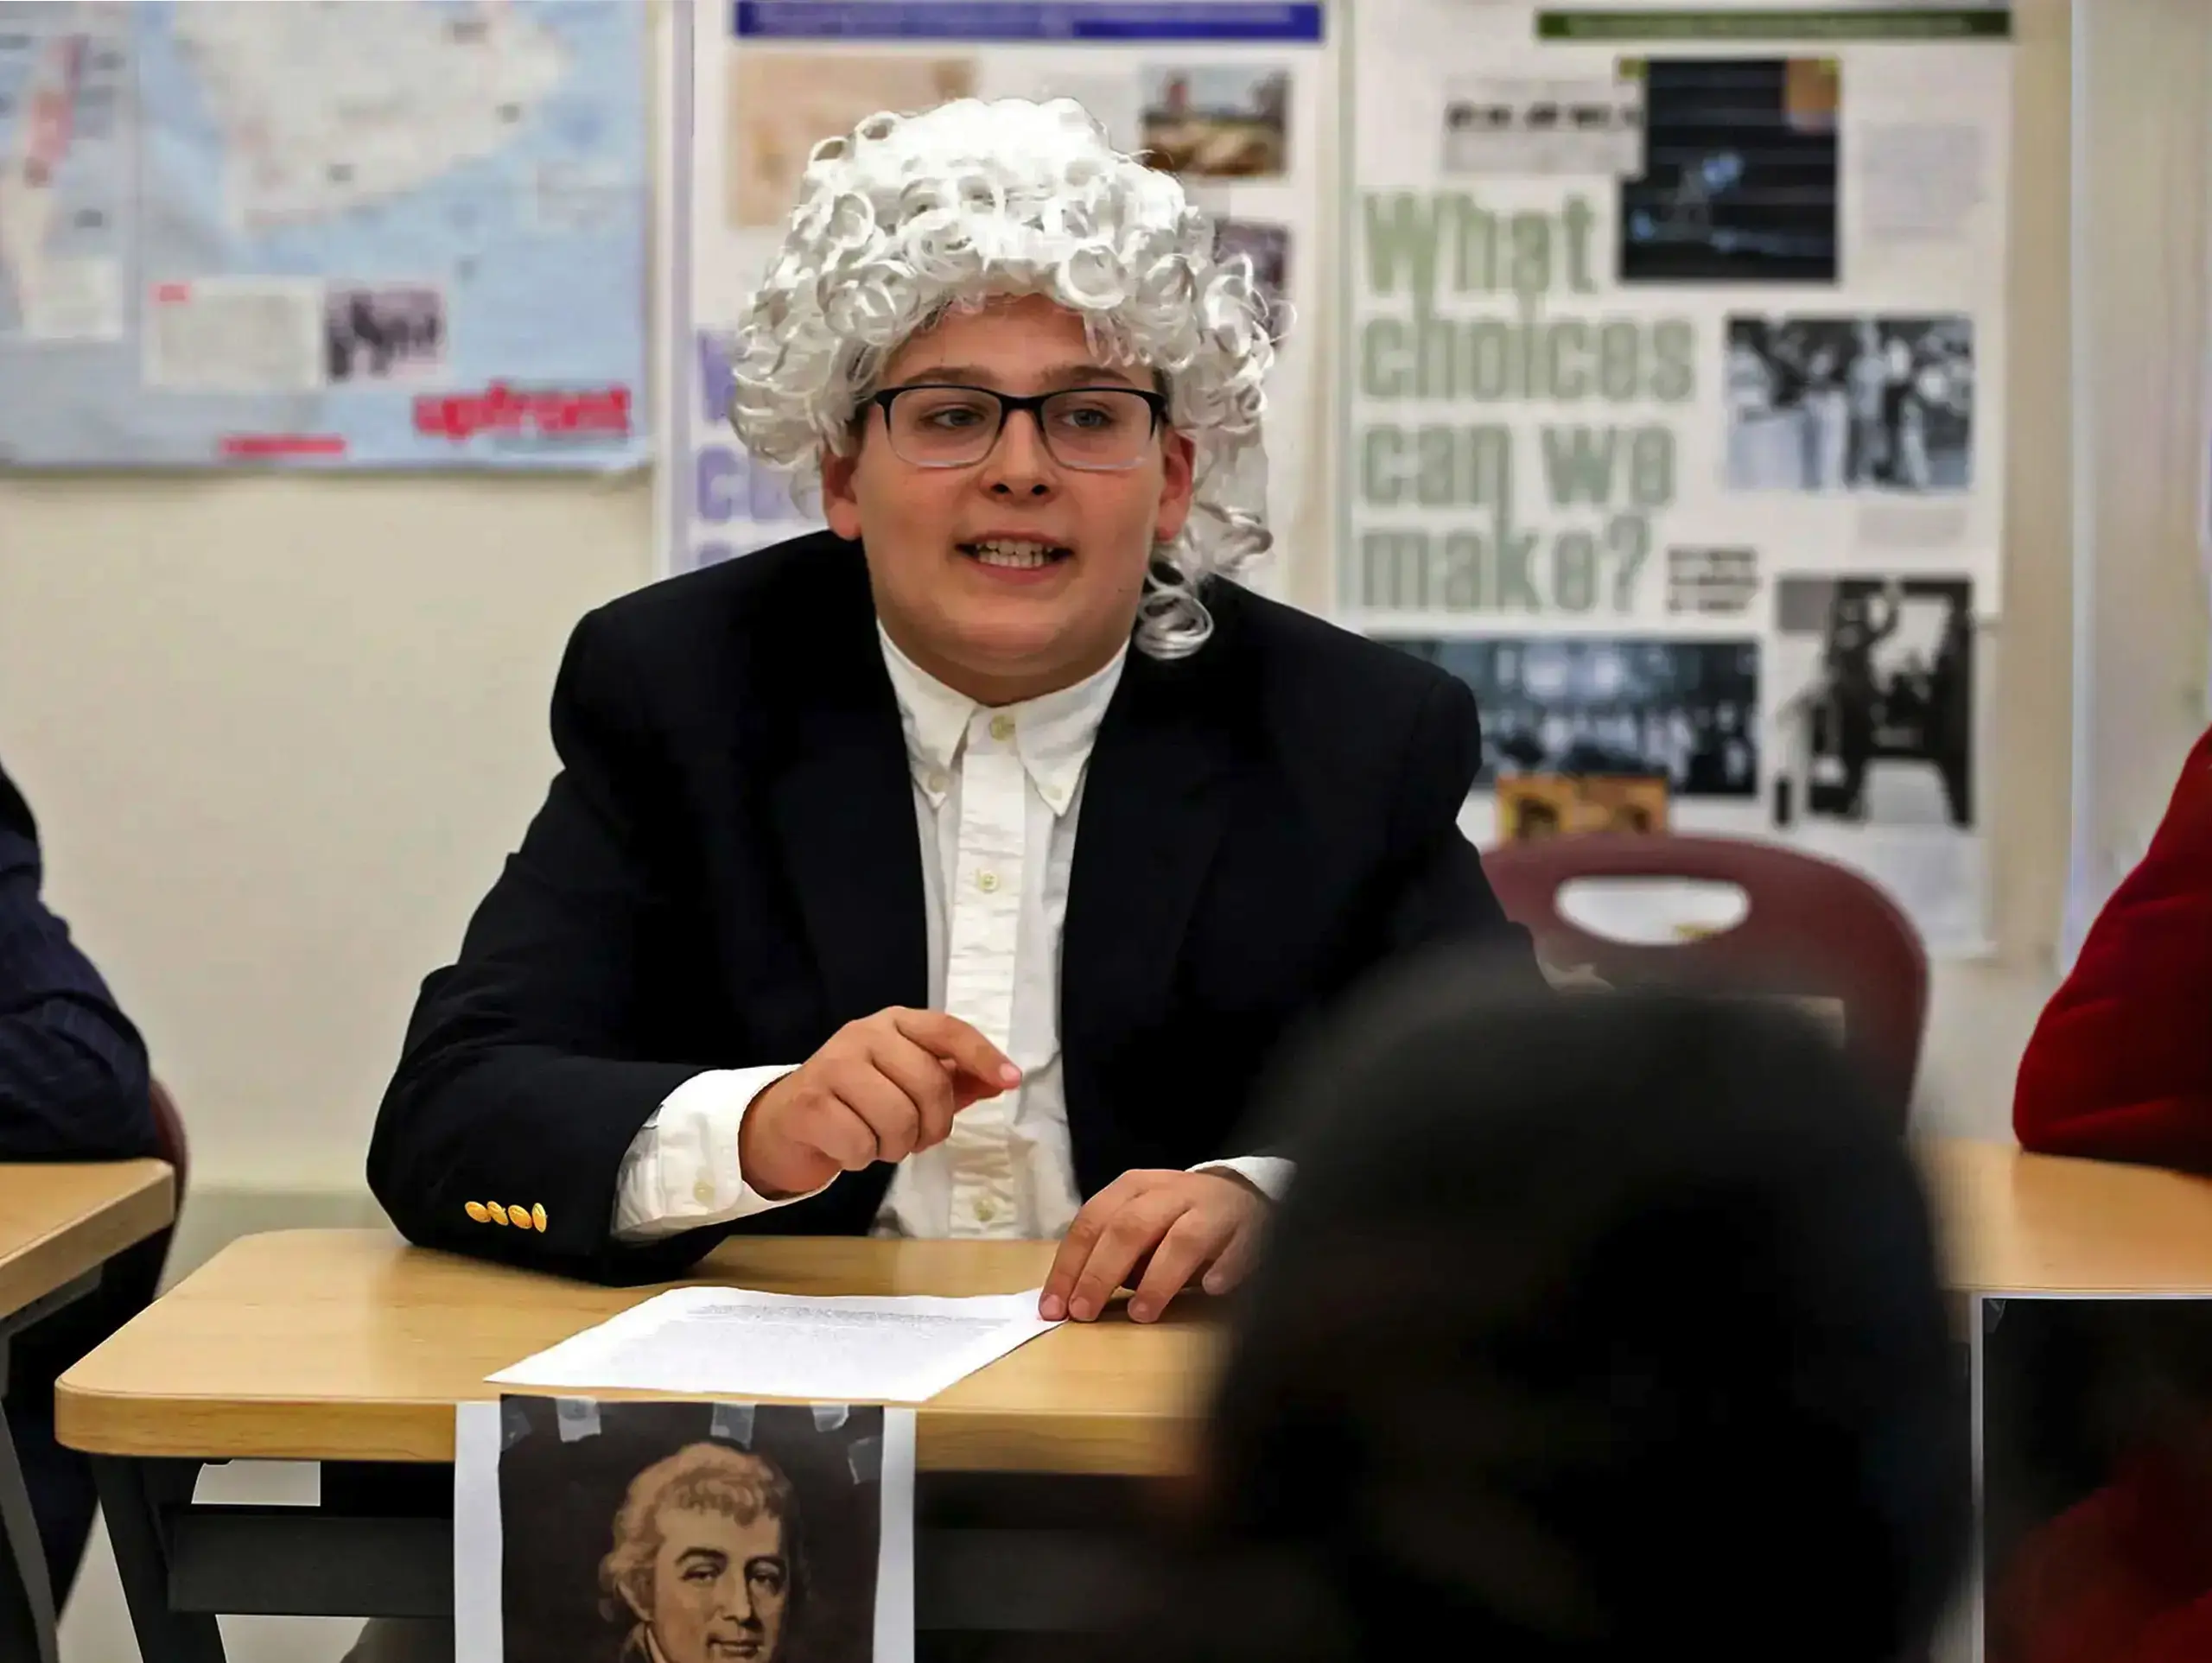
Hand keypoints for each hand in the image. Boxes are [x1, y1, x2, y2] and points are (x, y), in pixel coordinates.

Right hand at [739, 1008, 1019, 1199]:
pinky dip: (862, 1158)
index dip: (982, 1055)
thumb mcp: (906, 1083)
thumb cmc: (855, 1102)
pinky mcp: (809, 1102)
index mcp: (894, 1024)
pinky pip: (862, 1143)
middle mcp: (863, 1035)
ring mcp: (833, 1065)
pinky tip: (847, 1148)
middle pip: (930, 1083)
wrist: (783, 1124)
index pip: (947, 1030)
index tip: (1010, 1080)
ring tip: (877, 1142)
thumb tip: (1004, 1079)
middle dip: (933, 1125)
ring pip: (898, 1118)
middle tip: (915, 1139)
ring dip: (895, 1147)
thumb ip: (955, 1080)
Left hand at [1040, 1170, 1265, 1324]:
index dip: (1070, 1266)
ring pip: (1182, 1238)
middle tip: (1085, 1313)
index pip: (1092, 1223)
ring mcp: (1212, 1207)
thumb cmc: (1176, 1219)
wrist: (1243, 1193)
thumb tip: (1075, 1295)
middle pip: (1129, 1229)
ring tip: (1141, 1314)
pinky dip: (1225, 1268)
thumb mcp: (1137, 1225)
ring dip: (1159, 1278)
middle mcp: (1170, 1192)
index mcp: (1133, 1188)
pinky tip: (1212, 1289)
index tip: (1054, 1307)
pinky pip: (1238, 1247)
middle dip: (1102, 1273)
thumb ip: (1110, 1251)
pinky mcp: (1250, 1225)